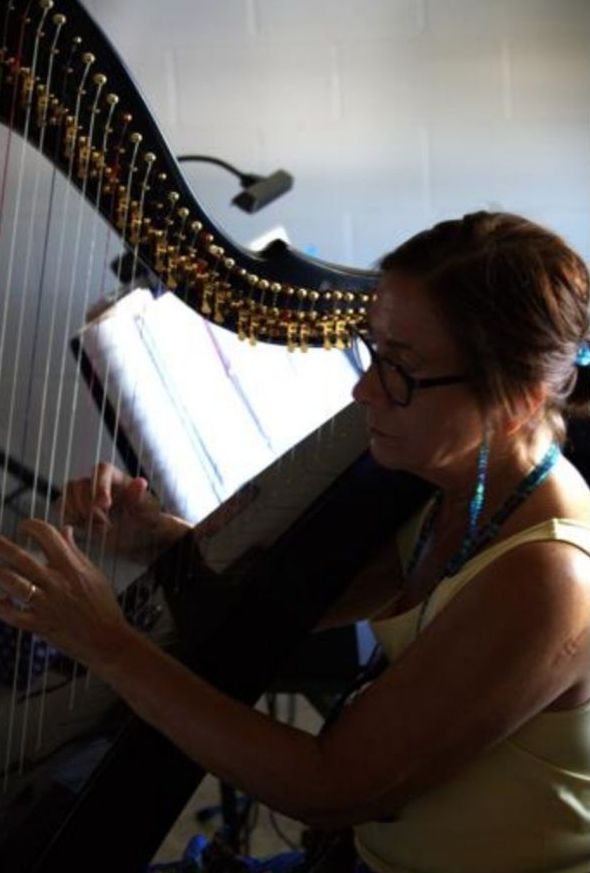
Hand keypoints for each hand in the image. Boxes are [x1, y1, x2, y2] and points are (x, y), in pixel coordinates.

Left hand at [0, 520, 133, 668]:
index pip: (48, 536)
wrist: (107, 640)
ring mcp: (46, 604)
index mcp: (71, 567)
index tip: (25, 527)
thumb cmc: (103, 606)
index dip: (32, 526)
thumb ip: (74, 551)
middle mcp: (56, 582)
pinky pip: (12, 615)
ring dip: (0, 574)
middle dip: (2, 546)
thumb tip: (65, 529)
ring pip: (13, 584)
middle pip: (21, 558)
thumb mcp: (94, 573)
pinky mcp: (39, 625)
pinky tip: (2, 601)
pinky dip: (2, 607)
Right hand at [58, 462, 189, 562]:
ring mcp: (84, 494)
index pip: (102, 469)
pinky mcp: (75, 508)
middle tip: (103, 522)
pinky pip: (61, 506)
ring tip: (96, 525)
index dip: (100, 485)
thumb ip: (140, 498)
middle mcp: (98, 483)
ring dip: (77, 511)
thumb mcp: (147, 512)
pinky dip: (68, 517)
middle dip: (88, 505)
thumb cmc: (145, 521)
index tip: (104, 505)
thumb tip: (140, 482)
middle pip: (81, 482)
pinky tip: (84, 528)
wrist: (137, 538)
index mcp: (117, 478)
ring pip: (68, 492)